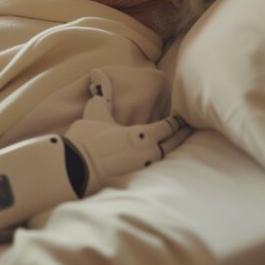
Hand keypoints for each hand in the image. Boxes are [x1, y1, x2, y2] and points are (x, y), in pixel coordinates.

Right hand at [63, 81, 190, 195]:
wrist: (75, 168)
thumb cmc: (87, 138)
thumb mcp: (94, 113)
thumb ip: (102, 99)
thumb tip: (99, 84)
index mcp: (142, 135)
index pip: (168, 127)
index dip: (178, 122)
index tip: (184, 118)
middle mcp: (147, 152)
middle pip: (172, 144)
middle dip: (181, 136)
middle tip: (189, 130)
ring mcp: (141, 168)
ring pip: (164, 158)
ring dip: (170, 151)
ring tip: (174, 146)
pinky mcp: (132, 180)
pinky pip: (152, 170)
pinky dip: (157, 164)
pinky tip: (154, 163)